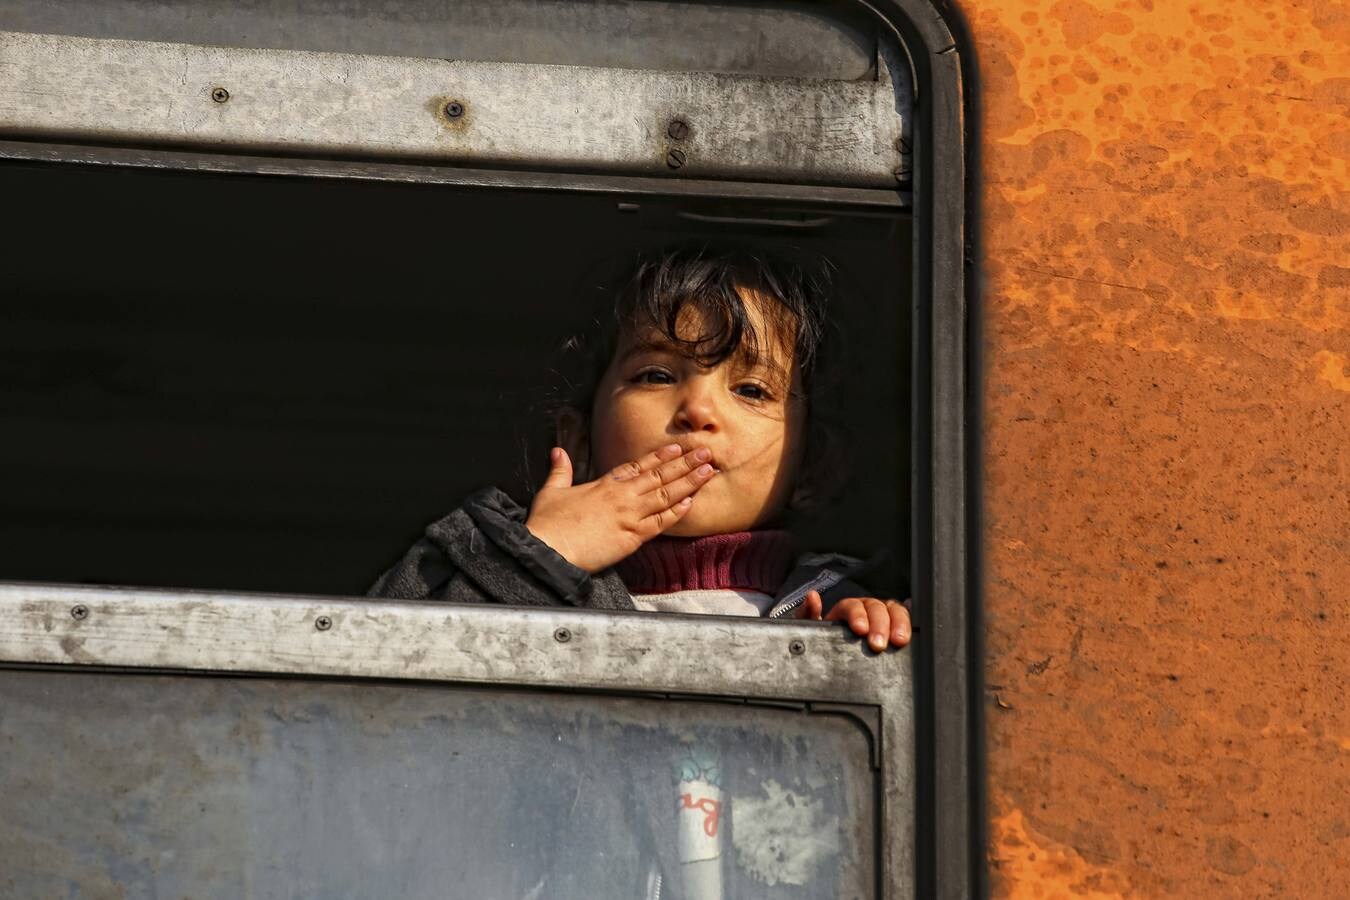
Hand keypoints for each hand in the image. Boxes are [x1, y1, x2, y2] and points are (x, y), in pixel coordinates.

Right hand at [526, 443, 717, 572]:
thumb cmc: (547, 524)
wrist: (548, 549)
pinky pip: (661, 523)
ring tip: (708, 472)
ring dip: (689, 483)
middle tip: (706, 453)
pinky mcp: (632, 538)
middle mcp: (622, 496)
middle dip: (685, 464)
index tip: (677, 448)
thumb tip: (558, 452)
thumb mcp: (551, 491)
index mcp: (604, 484)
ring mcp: (629, 516)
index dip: (660, 456)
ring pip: (666, 495)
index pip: (639, 465)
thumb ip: (559, 470)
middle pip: (660, 476)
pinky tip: (691, 503)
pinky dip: (677, 513)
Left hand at [796, 590, 911, 651]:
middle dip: (880, 625)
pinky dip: (911, 622)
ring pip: (894, 611)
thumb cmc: (822, 642)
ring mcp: (882, 619)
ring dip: (899, 624)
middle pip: (877, 608)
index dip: (858, 616)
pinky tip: (917, 627)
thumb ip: (807, 614)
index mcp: (846, 609)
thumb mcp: (809, 630)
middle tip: (879, 644)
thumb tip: (812, 596)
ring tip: (900, 641)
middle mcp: (867, 610)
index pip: (854, 606)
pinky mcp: (894, 631)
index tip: (860, 630)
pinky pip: (905, 622)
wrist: (831, 659)